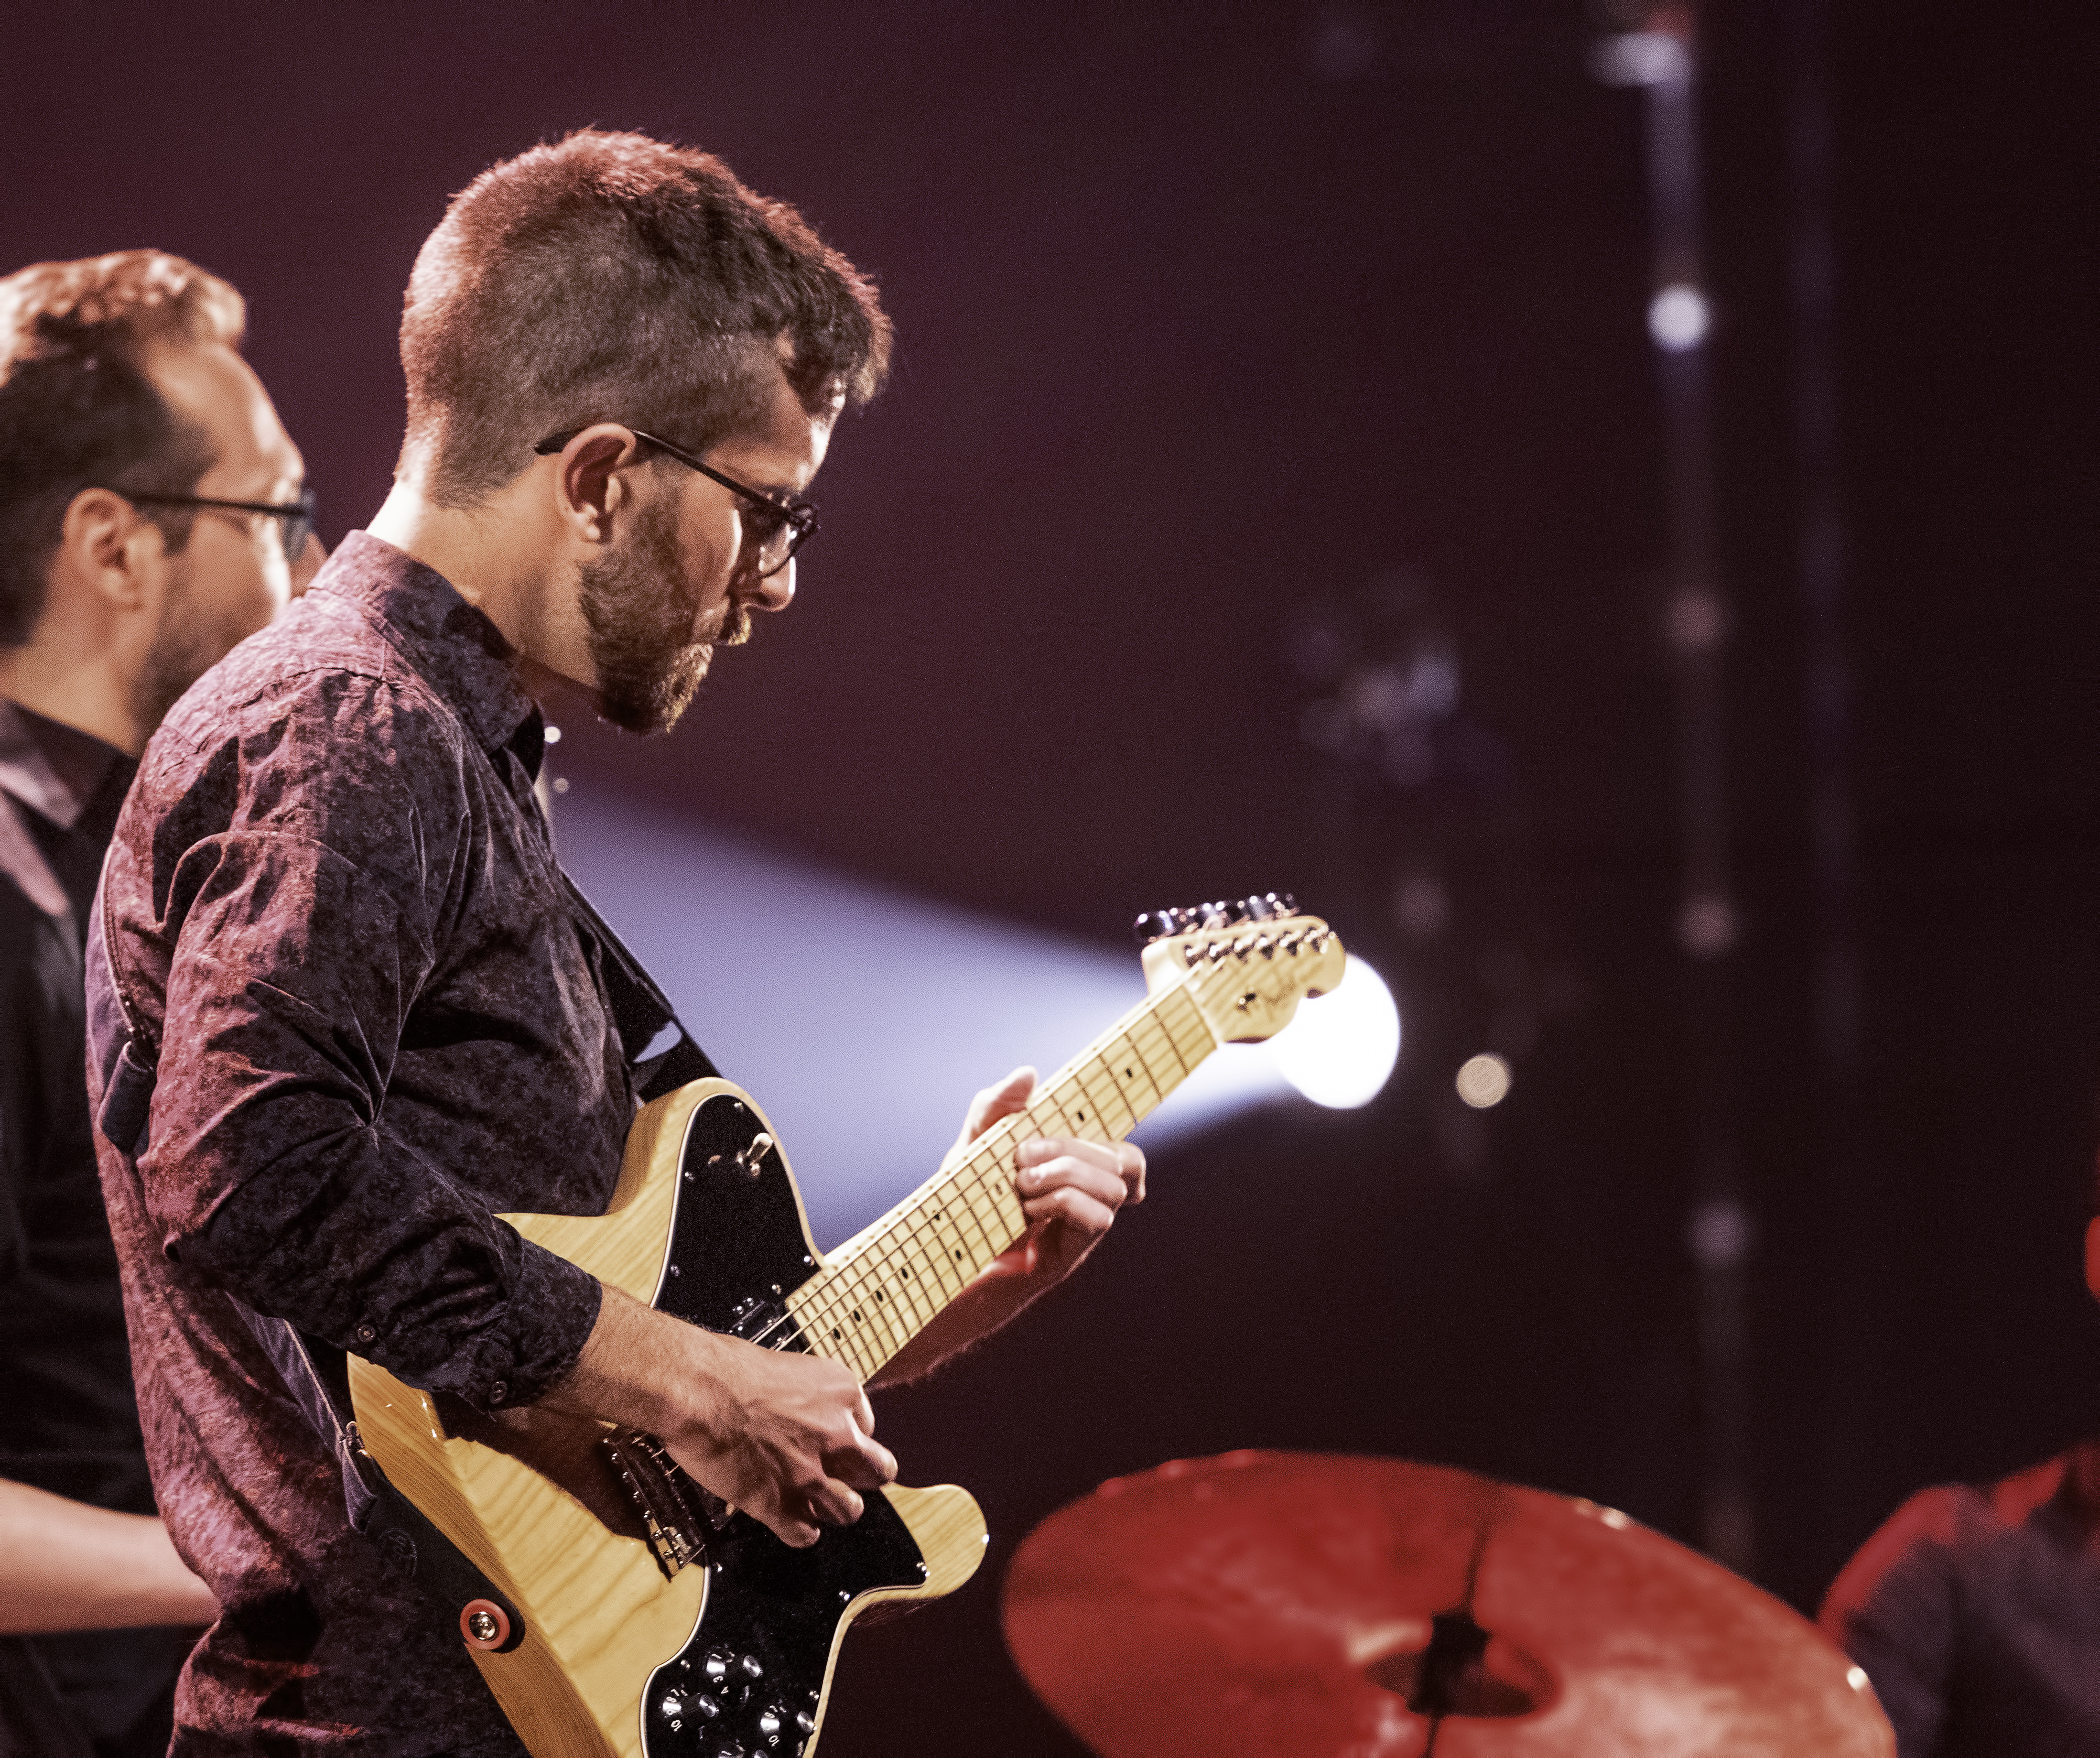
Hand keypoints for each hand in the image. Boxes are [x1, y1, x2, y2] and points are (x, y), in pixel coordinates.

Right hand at [663, 1329, 897, 1547]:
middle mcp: (837, 1434)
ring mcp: (811, 1474)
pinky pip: (806, 1535)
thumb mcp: (790, 1368)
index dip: (847, 1437)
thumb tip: (810, 1414)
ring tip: (812, 1500)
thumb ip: (813, 1399)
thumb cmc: (728, 1369)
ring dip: (832, 1507)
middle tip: (839, 1475)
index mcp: (842, 1393)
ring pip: (849, 1510)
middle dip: (860, 1476)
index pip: (868, 1428)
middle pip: (878, 1472)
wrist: (696, 1389)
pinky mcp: (781, 1505)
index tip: (831, 1440)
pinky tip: (784, 1517)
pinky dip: (797, 1531)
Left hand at [954, 1067, 1146, 1285]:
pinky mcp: (1070, 1255)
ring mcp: (1081, 1230)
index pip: (1126, 1157)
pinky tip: (1028, 1208)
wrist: (937, 1257)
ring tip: (1022, 1183)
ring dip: (1068, 1174)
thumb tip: (1028, 1073)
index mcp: (1074, 1172)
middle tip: (1021, 1155)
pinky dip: (1063, 1203)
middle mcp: (1086, 1201)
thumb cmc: (961, 1200)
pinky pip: (1098, 1219)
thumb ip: (996, 1106)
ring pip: (1115, 1189)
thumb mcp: (973, 1144)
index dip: (1127, 1147)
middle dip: (1072, 1147)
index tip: (1099, 1130)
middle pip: (1123, 1160)